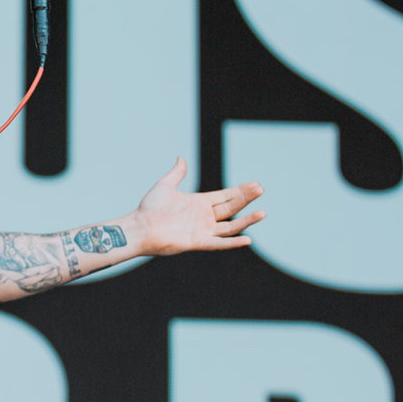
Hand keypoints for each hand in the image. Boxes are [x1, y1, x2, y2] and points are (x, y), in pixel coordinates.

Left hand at [130, 158, 263, 256]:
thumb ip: (177, 173)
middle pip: (231, 207)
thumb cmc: (150, 207)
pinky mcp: (198, 242)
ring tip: (262, 213)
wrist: (140, 227)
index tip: (255, 184)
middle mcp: (204, 216)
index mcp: (199, 202)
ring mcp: (202, 230)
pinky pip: (219, 243)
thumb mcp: (165, 186)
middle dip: (246, 198)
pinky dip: (233, 243)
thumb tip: (181, 158)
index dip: (240, 190)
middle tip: (261, 189)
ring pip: (231, 226)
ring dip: (246, 220)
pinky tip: (247, 239)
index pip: (225, 196)